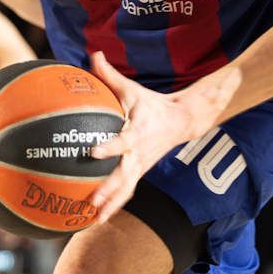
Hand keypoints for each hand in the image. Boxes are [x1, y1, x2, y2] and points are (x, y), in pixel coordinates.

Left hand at [88, 53, 218, 223]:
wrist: (182, 121)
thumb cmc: (152, 103)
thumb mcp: (132, 88)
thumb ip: (109, 74)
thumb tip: (92, 54)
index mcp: (137, 133)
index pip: (122, 142)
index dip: (109, 147)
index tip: (92, 152)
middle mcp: (139, 154)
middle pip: (123, 176)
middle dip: (107, 190)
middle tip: (90, 201)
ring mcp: (140, 166)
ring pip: (126, 190)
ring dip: (110, 205)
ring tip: (93, 219)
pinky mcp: (139, 172)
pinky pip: (126, 192)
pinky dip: (114, 205)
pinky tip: (97, 218)